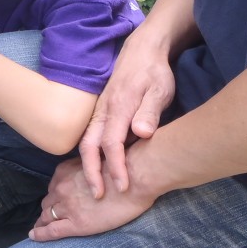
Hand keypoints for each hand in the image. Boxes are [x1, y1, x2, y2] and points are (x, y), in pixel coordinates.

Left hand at [29, 153, 156, 241]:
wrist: (135, 178)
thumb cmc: (123, 168)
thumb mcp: (95, 161)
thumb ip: (84, 169)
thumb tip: (85, 174)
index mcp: (64, 172)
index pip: (53, 187)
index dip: (53, 196)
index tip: (54, 201)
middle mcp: (61, 188)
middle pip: (47, 202)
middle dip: (47, 209)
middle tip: (46, 217)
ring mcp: (67, 207)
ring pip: (47, 216)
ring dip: (42, 222)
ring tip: (38, 228)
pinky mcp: (76, 224)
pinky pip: (52, 231)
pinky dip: (40, 234)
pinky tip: (33, 236)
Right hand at [79, 30, 175, 196]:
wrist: (141, 51)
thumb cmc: (154, 73)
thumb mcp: (159, 90)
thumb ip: (150, 112)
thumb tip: (142, 133)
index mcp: (118, 108)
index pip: (111, 143)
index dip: (115, 166)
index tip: (123, 186)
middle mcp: (104, 112)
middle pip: (89, 146)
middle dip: (91, 172)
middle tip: (98, 195)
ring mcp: (100, 112)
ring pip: (87, 142)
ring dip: (88, 166)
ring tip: (96, 188)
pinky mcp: (101, 113)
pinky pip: (90, 137)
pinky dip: (90, 156)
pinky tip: (98, 169)